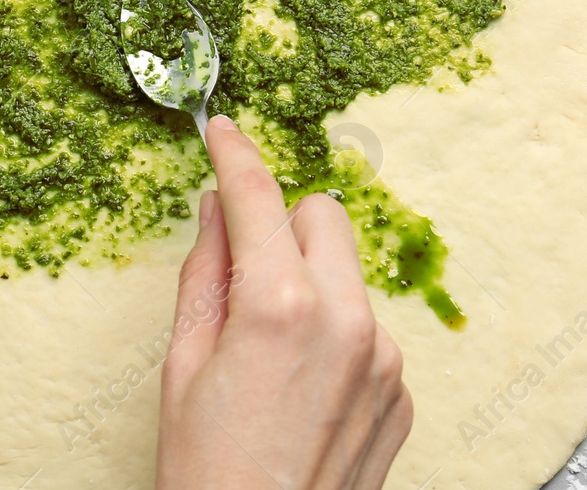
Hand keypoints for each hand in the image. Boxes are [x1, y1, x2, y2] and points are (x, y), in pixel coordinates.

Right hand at [155, 116, 412, 489]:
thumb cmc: (206, 470)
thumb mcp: (184, 363)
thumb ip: (206, 271)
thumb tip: (216, 208)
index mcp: (281, 305)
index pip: (258, 198)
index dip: (235, 154)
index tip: (223, 130)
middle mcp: (348, 319)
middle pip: (323, 216)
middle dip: (282, 224)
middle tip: (243, 266)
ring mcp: (384, 358)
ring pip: (347, 273)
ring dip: (310, 282)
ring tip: (270, 350)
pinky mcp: (402, 392)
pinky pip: (366, 329)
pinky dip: (335, 336)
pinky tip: (301, 388)